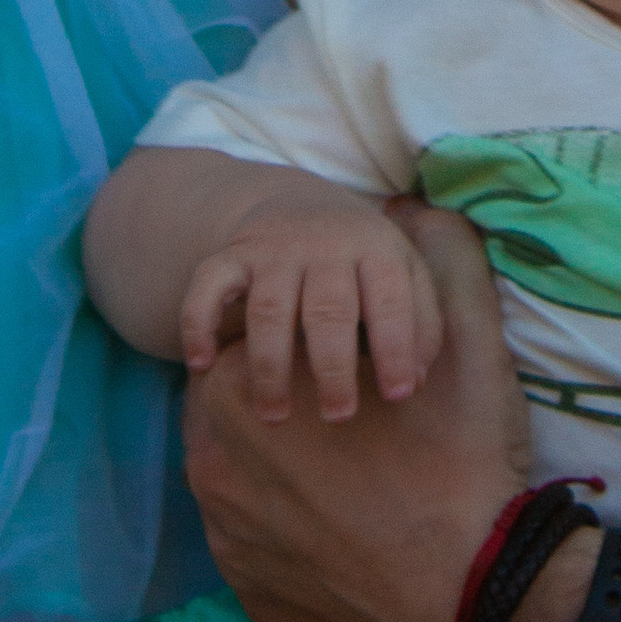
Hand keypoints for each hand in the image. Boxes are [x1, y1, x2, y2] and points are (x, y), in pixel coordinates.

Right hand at [179, 179, 446, 420]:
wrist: (300, 205)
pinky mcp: (232, 255)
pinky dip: (199, 323)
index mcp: (375, 249)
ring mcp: (274, 249)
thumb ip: (421, 324)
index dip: (396, 347)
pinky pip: (208, 286)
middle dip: (332, 367)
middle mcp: (324, 245)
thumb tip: (416, 383)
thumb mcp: (405, 276)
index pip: (388, 300)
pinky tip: (201, 364)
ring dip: (270, 364)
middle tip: (337, 415)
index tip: (399, 395)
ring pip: (269, 308)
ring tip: (274, 415)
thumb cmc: (364, 265)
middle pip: (327, 309)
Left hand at [183, 204, 532, 621]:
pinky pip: (253, 540)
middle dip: (285, 402)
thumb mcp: (469, 343)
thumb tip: (416, 208)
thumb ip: (441, 255)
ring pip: (241, 475)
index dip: (305, 342)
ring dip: (281, 465)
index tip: (350, 361)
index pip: (249, 335)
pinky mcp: (244, 593)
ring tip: (354, 475)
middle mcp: (210, 461)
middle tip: (355, 419)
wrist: (474, 605)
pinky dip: (287, 527)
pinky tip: (343, 526)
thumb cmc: (461, 465)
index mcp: (237, 386)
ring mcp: (224, 536)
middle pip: (238, 408)